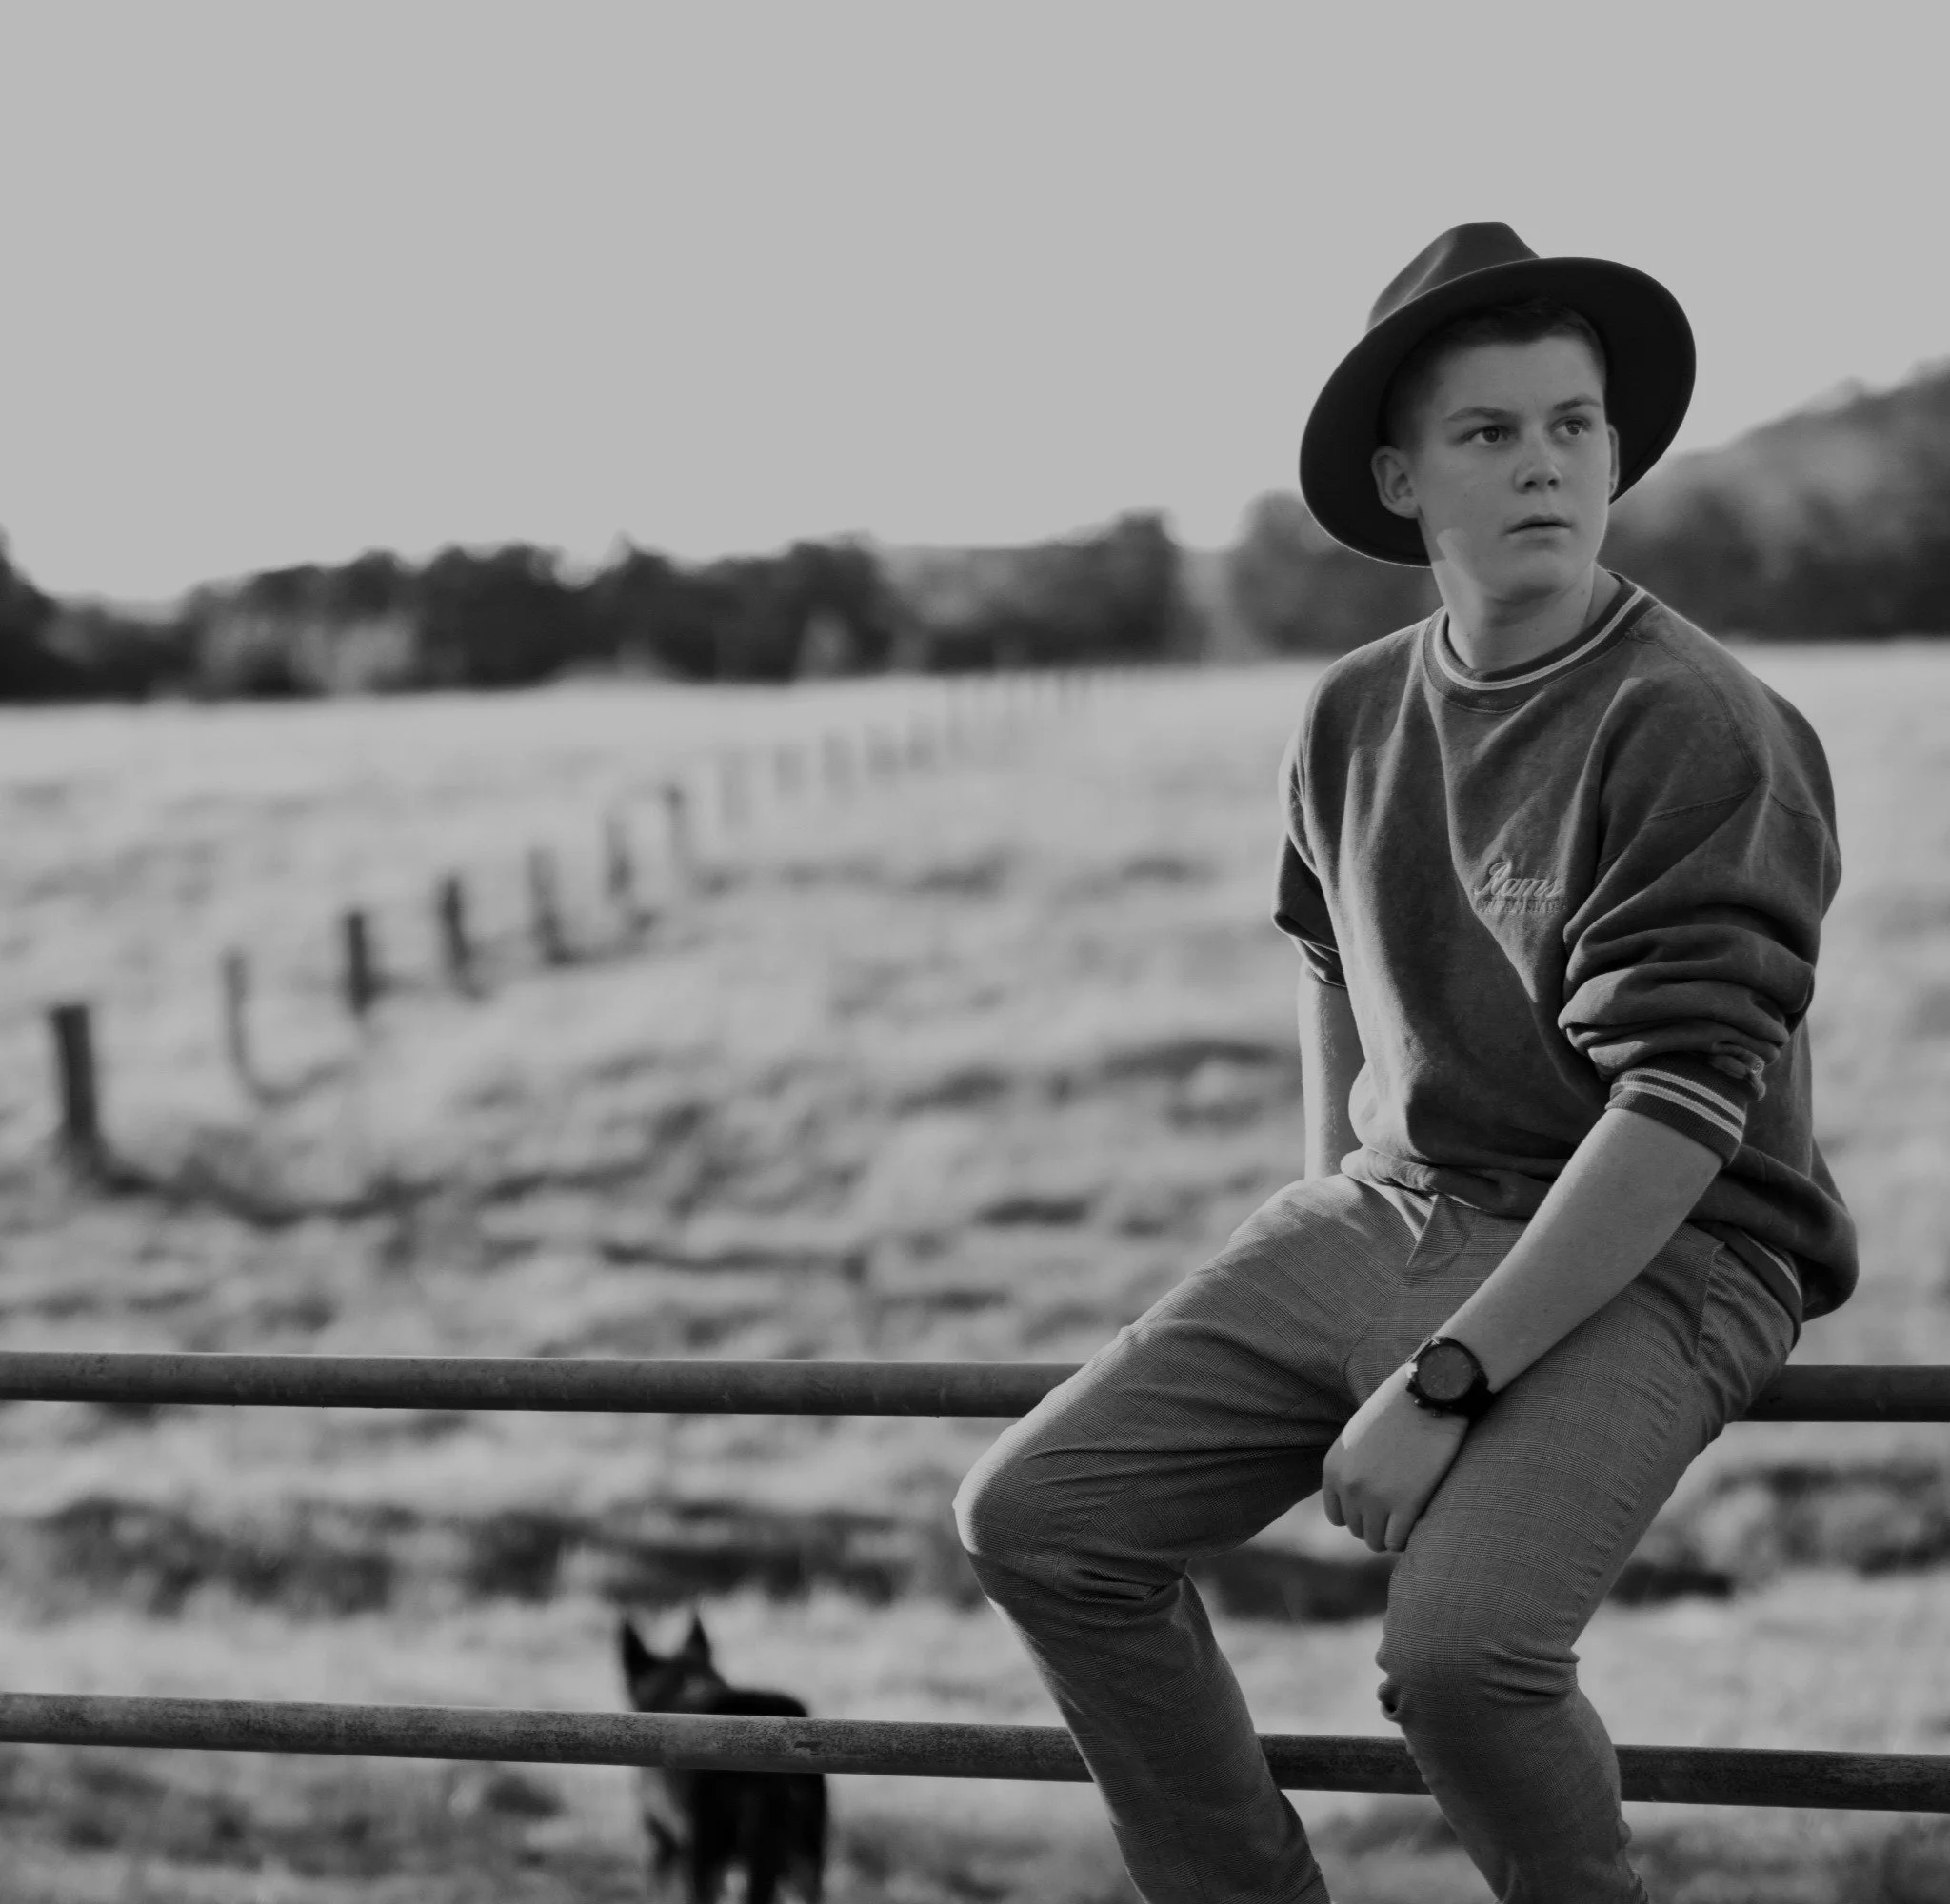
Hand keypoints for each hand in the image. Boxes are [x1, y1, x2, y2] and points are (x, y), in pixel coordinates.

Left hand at [1321, 1364, 1469, 1552]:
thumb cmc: (1397, 1412)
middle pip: (1358, 1529)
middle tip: (1398, 1509)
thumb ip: (1352, 1468)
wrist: (1427, 1397)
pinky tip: (1417, 1520)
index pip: (1337, 1516)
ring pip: (1375, 1542)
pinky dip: (1405, 1538)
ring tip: (1407, 1516)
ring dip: (1390, 1534)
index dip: (1359, 1515)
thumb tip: (1359, 1499)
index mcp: (1334, 1469)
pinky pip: (1397, 1542)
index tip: (1378, 1507)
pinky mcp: (1407, 1504)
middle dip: (1377, 1523)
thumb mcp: (1358, 1437)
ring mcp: (1376, 1498)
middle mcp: (1349, 1487)